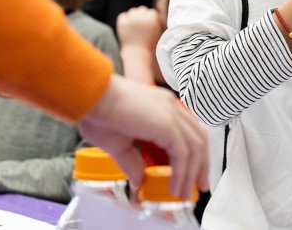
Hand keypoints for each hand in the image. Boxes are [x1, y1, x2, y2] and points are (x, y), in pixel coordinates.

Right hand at [79, 75, 208, 197]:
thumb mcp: (118, 144)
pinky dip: (182, 172)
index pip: (188, 131)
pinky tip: (175, 187)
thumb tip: (138, 181)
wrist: (90, 98)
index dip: (193, 153)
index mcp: (162, 107)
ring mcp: (171, 113)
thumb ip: (132, 161)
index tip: (192, 174)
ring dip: (192, 173)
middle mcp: (171, 107)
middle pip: (198, 138)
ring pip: (194, 147)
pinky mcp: (167, 124)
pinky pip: (183, 153)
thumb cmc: (97, 114)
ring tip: (185, 193)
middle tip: (199, 186)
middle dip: (201, 164)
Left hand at [117, 6, 162, 83]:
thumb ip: (155, 22)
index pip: (151, 12)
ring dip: (133, 17)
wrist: (137, 53)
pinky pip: (123, 16)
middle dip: (142, 16)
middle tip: (140, 25)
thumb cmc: (149, 45)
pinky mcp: (122, 22)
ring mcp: (131, 18)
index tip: (149, 25)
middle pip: (142, 9)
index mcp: (152, 17)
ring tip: (133, 27)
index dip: (150, 18)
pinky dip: (124, 20)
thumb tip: (151, 14)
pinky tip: (127, 27)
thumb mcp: (157, 32)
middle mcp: (142, 16)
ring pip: (132, 11)